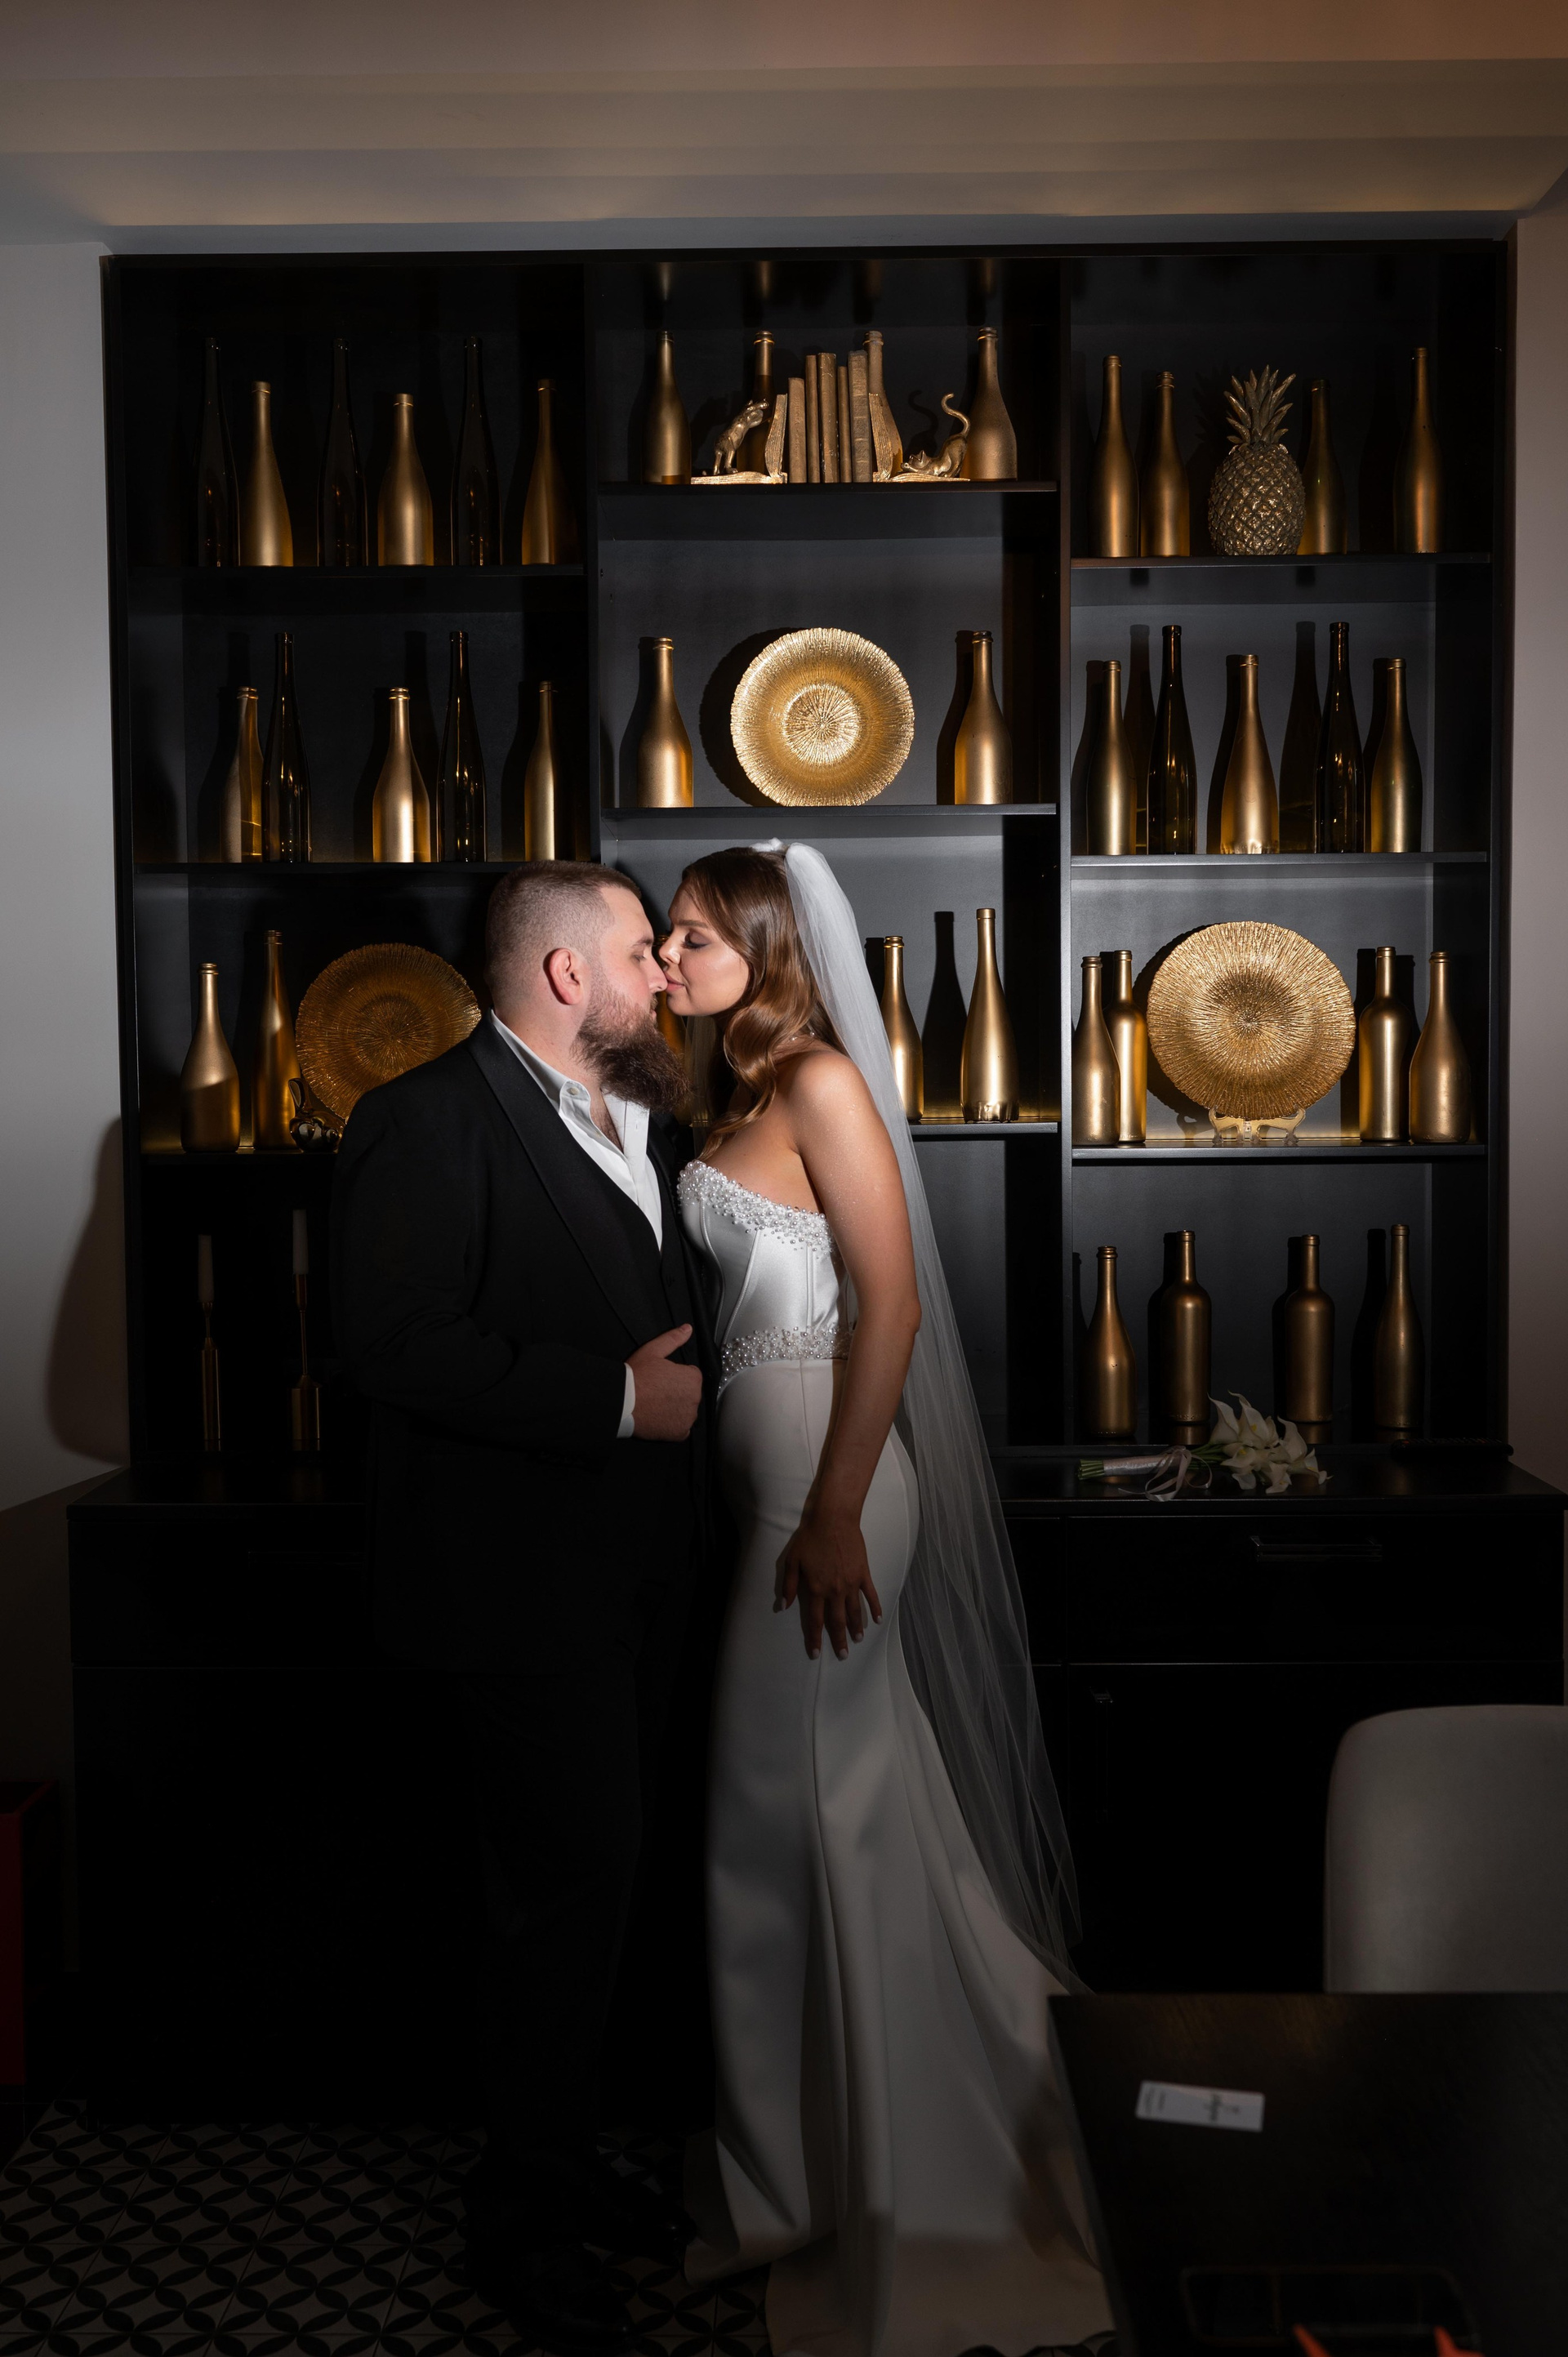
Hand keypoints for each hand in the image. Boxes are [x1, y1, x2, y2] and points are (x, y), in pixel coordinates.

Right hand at [628, 1325, 701, 1440]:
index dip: (675, 1376)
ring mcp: (689, 1417)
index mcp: (693, 1377)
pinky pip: (681, 1429)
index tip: (660, 1378)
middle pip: (689, 1394)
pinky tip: (658, 1418)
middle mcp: (696, 1398)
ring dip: (676, 1409)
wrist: (622, 1402)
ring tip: (655, 1405)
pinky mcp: (680, 1433)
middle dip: (677, 1392)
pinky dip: (672, 1425)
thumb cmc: (637, 1375)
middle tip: (656, 1391)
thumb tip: (688, 1328)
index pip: (690, 1376)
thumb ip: (673, 1339)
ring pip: (686, 1411)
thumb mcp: (653, 1351)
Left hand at [776, 1506, 882, 1660]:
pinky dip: (875, 1608)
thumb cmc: (810, 1537)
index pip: (815, 1620)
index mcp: (816, 1589)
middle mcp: (834, 1590)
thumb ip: (788, 1585)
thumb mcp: (792, 1561)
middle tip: (843, 1656)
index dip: (815, 1639)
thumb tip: (783, 1606)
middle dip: (839, 1640)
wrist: (833, 1519)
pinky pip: (870, 1595)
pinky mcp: (863, 1574)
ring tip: (858, 1640)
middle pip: (837, 1621)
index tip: (816, 1654)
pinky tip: (877, 1620)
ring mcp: (851, 1583)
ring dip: (856, 1628)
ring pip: (854, 1611)